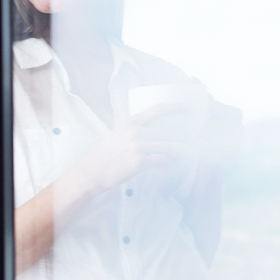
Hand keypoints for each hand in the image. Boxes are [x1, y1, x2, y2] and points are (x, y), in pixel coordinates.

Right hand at [75, 103, 192, 193]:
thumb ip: (134, 130)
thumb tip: (155, 132)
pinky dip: (166, 166)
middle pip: (168, 131)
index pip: (157, 110)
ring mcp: (137, 146)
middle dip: (182, 139)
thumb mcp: (117, 135)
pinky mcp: (139, 162)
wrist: (90, 172)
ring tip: (172, 160)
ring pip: (168, 147)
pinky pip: (162, 161)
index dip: (175, 107)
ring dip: (174, 155)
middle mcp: (134, 132)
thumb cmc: (104, 155)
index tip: (188, 108)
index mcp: (129, 123)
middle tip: (189, 144)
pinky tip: (162, 169)